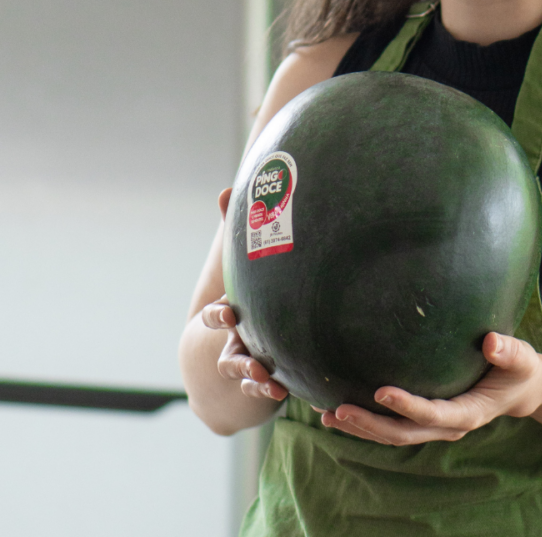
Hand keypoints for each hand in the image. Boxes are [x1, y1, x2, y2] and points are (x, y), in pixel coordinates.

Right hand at [202, 191, 287, 403]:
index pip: (215, 317)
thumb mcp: (237, 269)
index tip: (226, 313)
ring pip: (246, 375)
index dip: (218, 316)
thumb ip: (234, 234)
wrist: (236, 352)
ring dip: (254, 378)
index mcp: (228, 316)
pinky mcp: (265, 380)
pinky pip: (266, 390)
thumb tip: (226, 190)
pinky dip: (270, 392)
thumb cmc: (242, 298)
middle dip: (235, 355)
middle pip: (227, 352)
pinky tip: (283, 392)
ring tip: (267, 380)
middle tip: (248, 358)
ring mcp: (248, 366)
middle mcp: (234, 344)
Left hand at [319, 332, 541, 444]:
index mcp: (468, 413)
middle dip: (369, 425)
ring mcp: (433, 426)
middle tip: (338, 410)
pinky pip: (391, 425)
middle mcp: (447, 426)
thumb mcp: (521, 359)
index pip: (433, 414)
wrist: (517, 389)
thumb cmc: (518, 369)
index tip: (381, 391)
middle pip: (403, 433)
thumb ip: (509, 351)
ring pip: (391, 435)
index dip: (407, 407)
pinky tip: (337, 409)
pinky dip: (364, 421)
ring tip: (326, 415)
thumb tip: (492, 342)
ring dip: (359, 428)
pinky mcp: (424, 420)